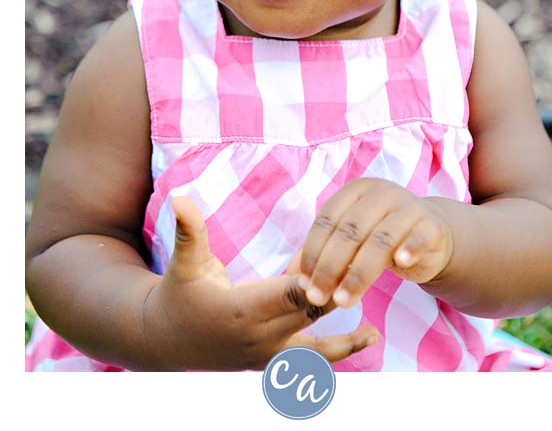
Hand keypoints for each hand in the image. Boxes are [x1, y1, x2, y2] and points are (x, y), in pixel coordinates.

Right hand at [142, 196, 379, 369]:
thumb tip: (180, 198)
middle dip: (338, 293)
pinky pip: (308, 363)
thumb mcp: (183, 264)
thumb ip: (189, 231)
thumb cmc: (177, 296)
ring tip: (375, 334)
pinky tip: (361, 342)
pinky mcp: (270, 363)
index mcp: (242, 310)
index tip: (341, 260)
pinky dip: (335, 354)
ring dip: (346, 344)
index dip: (314, 278)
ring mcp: (266, 356)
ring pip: (315, 352)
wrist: (165, 343)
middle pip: (310, 314)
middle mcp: (259, 338)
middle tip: (370, 269)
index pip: (289, 293)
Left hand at [298, 179, 453, 307]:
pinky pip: (419, 236)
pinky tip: (400, 265)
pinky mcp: (432, 225)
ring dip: (359, 274)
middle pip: (350, 231)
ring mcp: (408, 207)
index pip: (327, 219)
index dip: (312, 252)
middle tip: (317, 298)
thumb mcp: (352, 239)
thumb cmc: (380, 236)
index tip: (303, 283)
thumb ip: (326, 253)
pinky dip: (409, 249)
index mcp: (355, 191)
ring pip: (380, 240)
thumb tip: (295, 278)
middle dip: (330, 268)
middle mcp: (381, 194)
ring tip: (343, 301)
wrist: (431, 233)